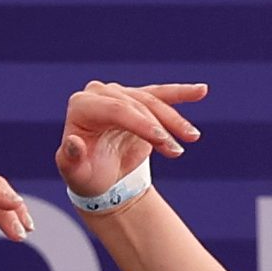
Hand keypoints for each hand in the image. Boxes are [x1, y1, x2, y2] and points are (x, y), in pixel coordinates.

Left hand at [56, 79, 205, 203]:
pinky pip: (162, 95)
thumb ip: (70, 158)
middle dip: (160, 126)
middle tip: (177, 150)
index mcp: (82, 106)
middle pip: (137, 105)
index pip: (116, 109)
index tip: (163, 140)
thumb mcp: (75, 173)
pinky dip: (182, 93)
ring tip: (192, 138)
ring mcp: (119, 94)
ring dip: (175, 120)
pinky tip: (201, 91)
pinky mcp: (138, 100)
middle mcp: (99, 93)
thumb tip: (74, 142)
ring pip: (153, 101)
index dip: (141, 124)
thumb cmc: (86, 176)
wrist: (102, 179)